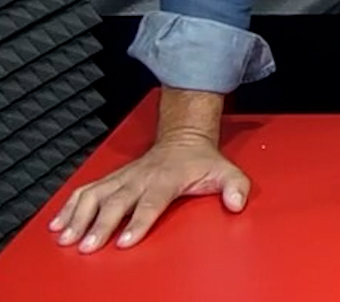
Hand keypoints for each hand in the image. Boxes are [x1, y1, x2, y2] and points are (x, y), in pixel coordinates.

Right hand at [47, 134, 250, 252]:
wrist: (183, 138)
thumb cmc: (201, 161)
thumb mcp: (226, 171)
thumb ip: (236, 187)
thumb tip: (237, 203)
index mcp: (167, 178)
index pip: (150, 202)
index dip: (138, 221)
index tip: (124, 240)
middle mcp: (140, 178)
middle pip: (116, 202)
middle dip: (100, 225)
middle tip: (87, 246)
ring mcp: (122, 177)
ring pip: (95, 195)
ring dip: (78, 216)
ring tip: (65, 237)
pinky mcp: (111, 178)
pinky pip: (85, 191)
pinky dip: (69, 206)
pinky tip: (57, 224)